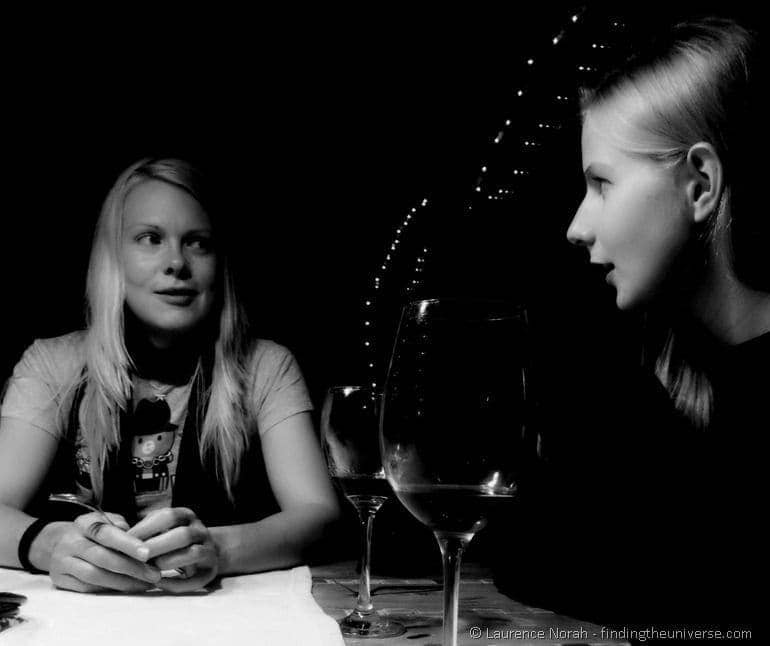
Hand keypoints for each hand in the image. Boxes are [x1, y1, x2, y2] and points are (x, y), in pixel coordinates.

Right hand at [45, 512, 160, 592]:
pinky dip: (108, 589)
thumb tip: (140, 538)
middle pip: (102, 558)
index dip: (127, 544)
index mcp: (85, 523)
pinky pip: (87, 588)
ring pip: (94, 576)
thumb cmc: (91, 531)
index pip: (106, 533)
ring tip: (144, 584)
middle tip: (153, 574)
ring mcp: (62, 562)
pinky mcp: (59, 580)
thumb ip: (121, 527)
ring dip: (123, 583)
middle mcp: (71, 542)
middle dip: (131, 568)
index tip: (147, 554)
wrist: (55, 542)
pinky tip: (126, 588)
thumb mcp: (105, 520)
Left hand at [128, 507, 218, 592]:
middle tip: (139, 556)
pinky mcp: (210, 571)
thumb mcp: (162, 526)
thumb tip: (120, 538)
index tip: (127, 540)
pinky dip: (177, 582)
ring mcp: (209, 551)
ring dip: (170, 562)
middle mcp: (201, 531)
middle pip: (183, 535)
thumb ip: (146, 529)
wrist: (205, 551)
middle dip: (158, 546)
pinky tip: (159, 583)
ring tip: (150, 569)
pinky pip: (196, 579)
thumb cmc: (172, 539)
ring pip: (194, 554)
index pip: (169, 516)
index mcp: (187, 516)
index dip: (147, 527)